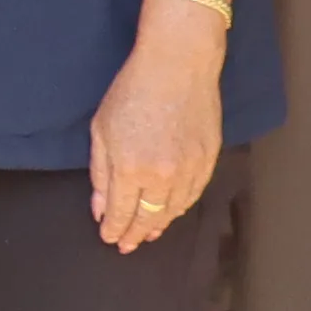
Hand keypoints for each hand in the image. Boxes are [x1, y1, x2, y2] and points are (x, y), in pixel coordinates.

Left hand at [89, 0, 229, 250]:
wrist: (178, 66)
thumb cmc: (132, 91)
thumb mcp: (102, 130)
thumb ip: (100, 174)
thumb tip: (100, 208)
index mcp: (130, 169)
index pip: (121, 213)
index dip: (115, 229)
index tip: (110, 238)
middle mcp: (162, 176)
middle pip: (149, 218)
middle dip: (136, 234)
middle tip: (128, 245)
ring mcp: (190, 170)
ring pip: (174, 210)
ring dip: (160, 224)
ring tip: (149, 233)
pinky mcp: (210, 160)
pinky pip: (194, 195)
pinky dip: (181, 208)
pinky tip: (171, 212)